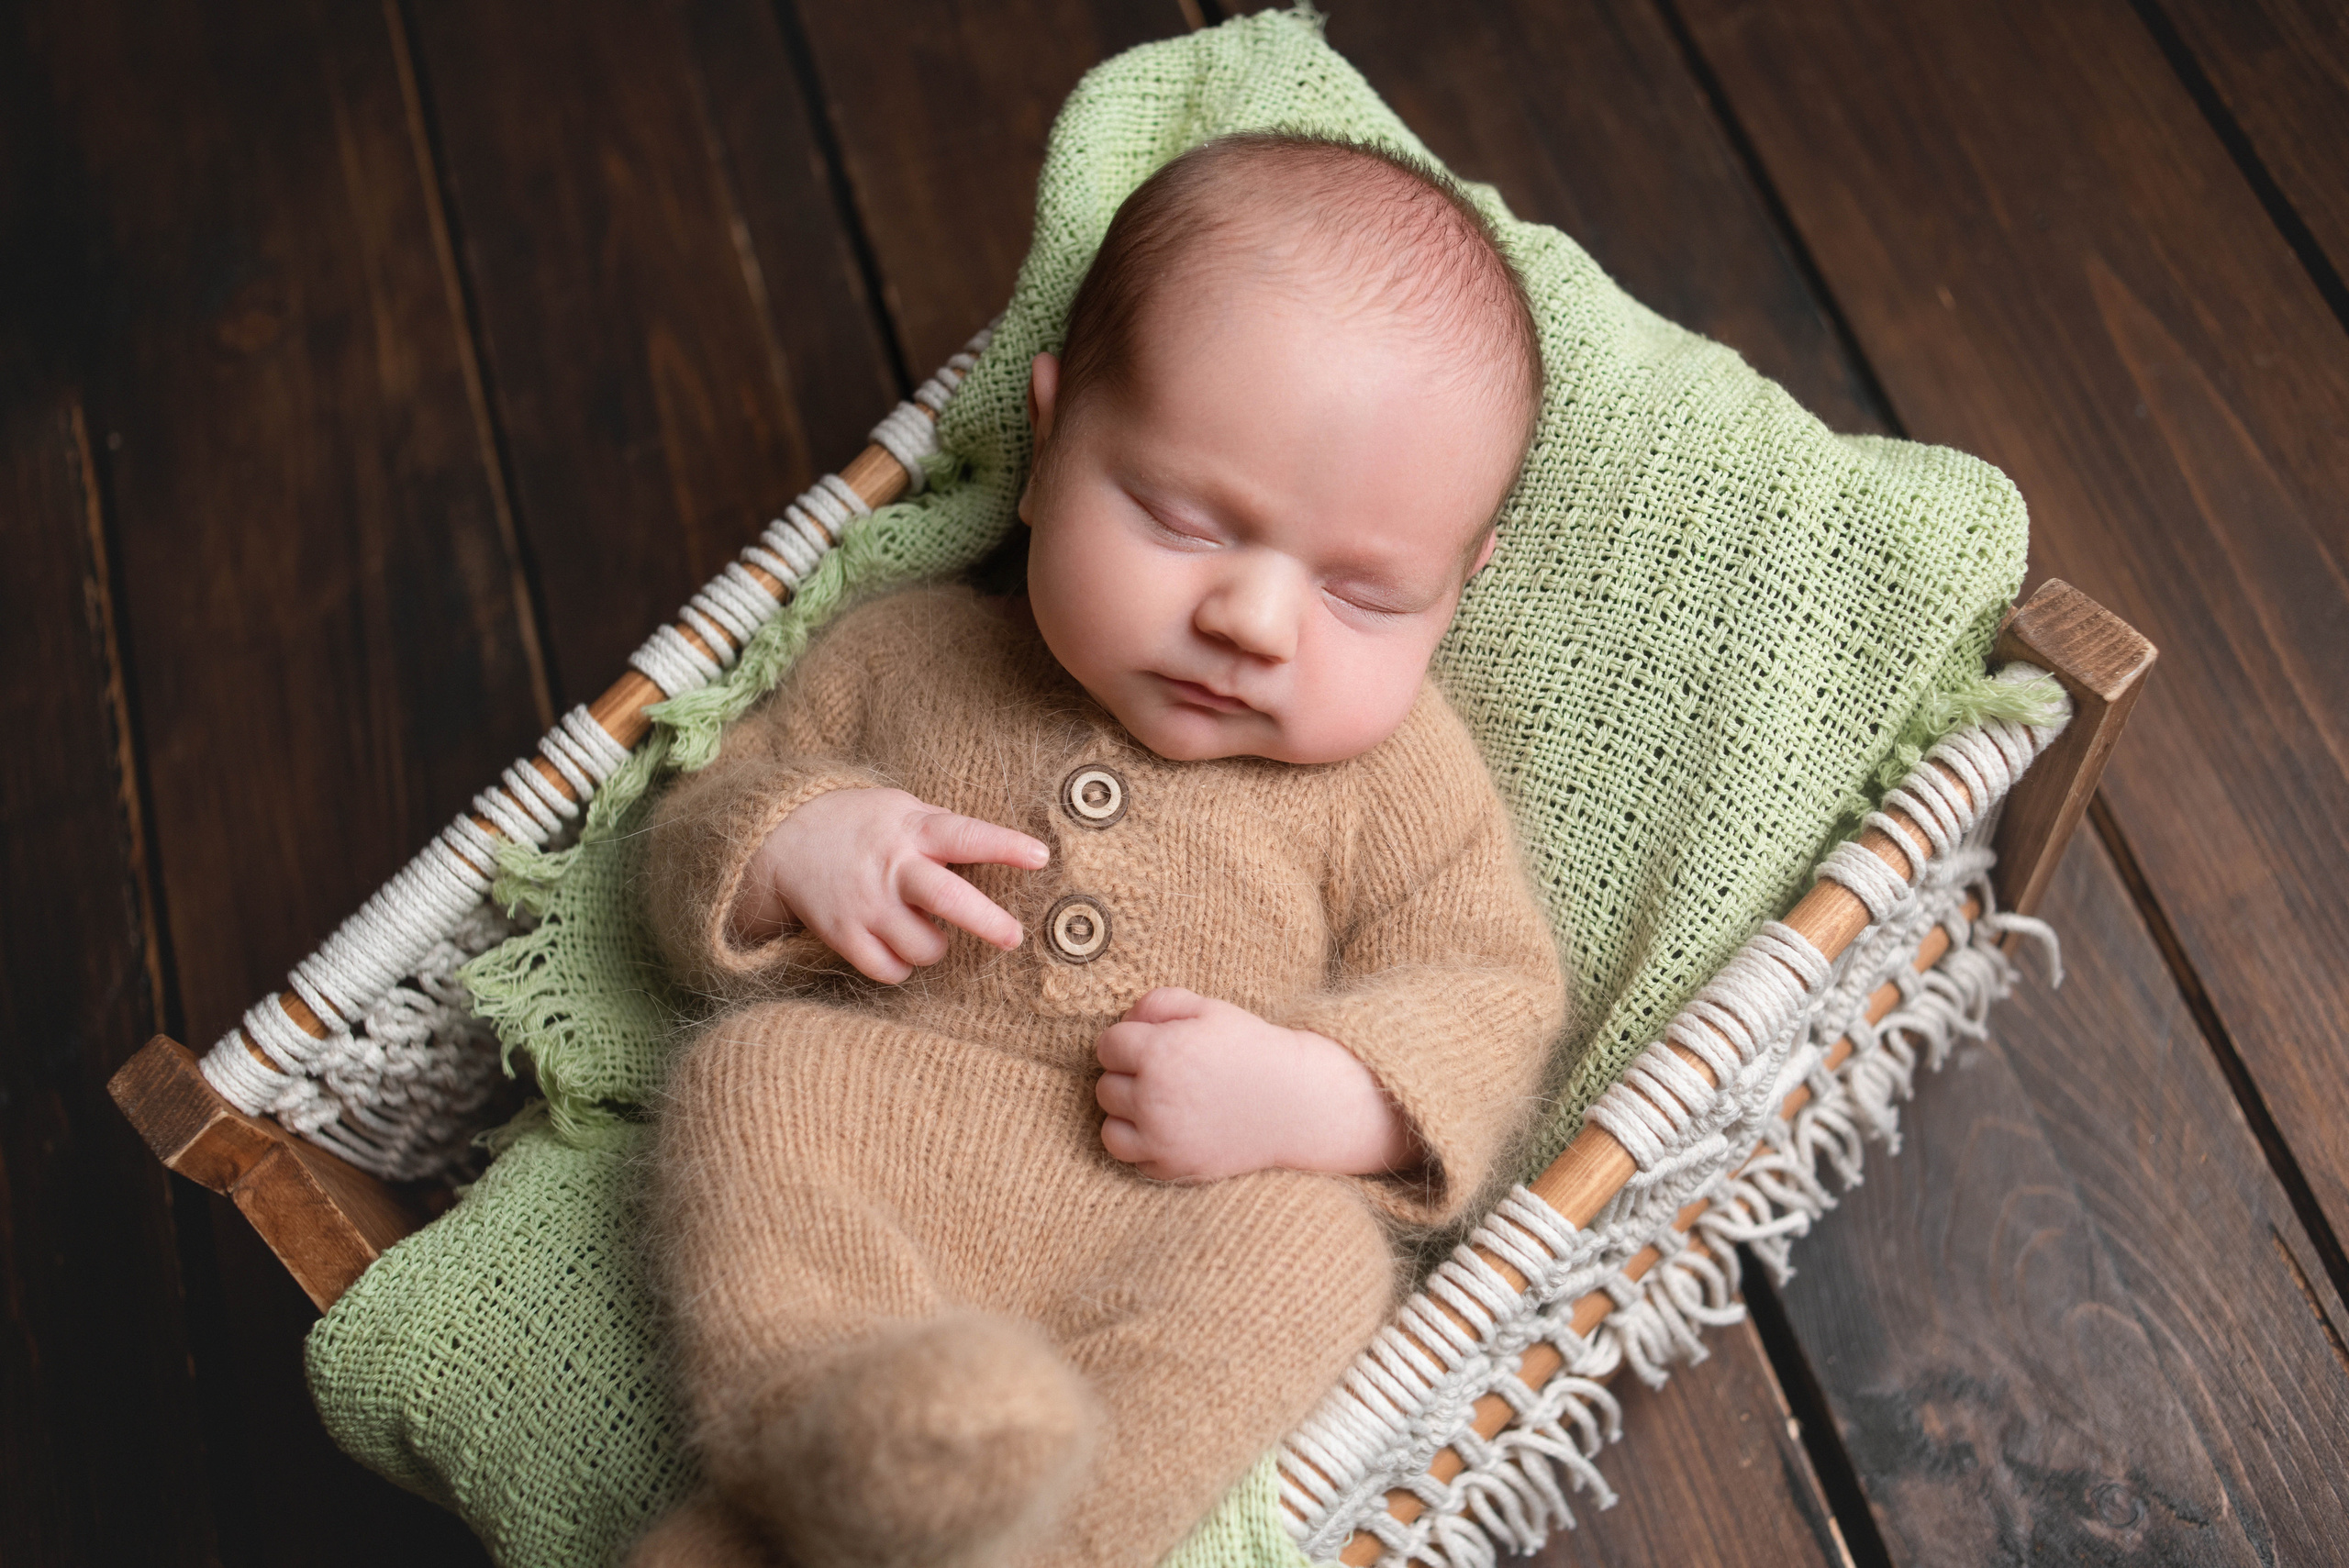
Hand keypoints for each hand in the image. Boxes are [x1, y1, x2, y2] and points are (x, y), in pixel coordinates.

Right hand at [732, 787, 1048, 982]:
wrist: (783, 839)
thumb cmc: (860, 824)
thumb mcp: (901, 808)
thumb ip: (942, 829)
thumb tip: (999, 851)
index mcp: (913, 829)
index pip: (967, 835)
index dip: (1005, 847)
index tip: (1041, 856)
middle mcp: (892, 867)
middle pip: (948, 899)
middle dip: (988, 922)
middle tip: (1013, 938)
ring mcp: (867, 904)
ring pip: (924, 947)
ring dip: (934, 946)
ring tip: (921, 928)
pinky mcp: (844, 935)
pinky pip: (890, 970)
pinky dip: (901, 967)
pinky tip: (895, 946)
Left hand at [1093, 987, 1420, 1181]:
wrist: (1294, 1102)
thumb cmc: (1249, 1049)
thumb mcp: (1209, 1010)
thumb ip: (1159, 1003)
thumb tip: (1124, 1022)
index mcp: (1159, 1053)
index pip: (1107, 1046)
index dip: (1127, 1042)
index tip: (1152, 1044)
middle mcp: (1153, 1098)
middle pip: (1106, 1087)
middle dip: (1128, 1077)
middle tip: (1164, 1074)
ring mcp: (1162, 1138)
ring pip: (1110, 1127)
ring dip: (1127, 1114)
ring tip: (1159, 1103)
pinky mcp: (1173, 1168)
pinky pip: (1133, 1158)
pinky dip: (1145, 1146)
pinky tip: (1171, 1129)